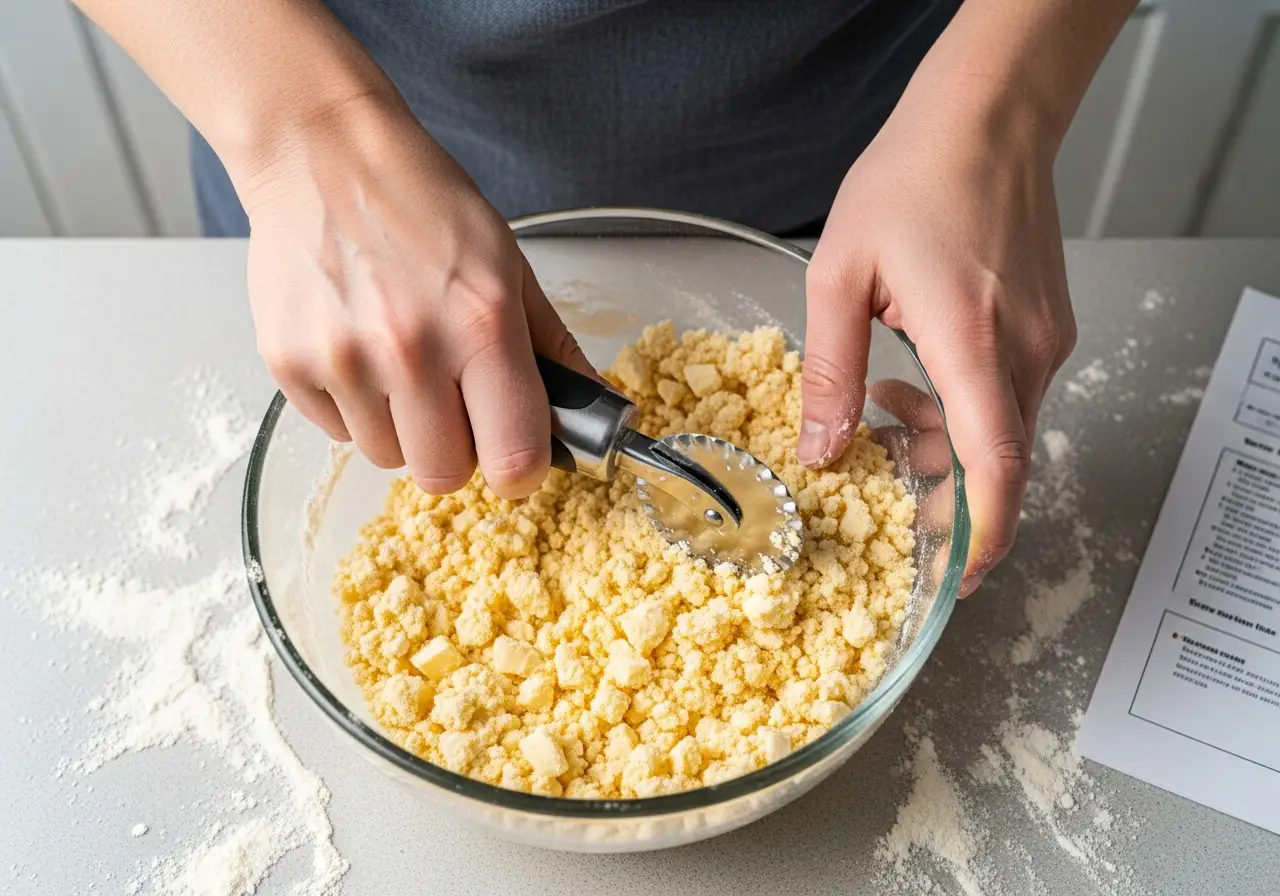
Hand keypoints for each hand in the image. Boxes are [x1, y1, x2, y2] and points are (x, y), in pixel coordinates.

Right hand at [238, 95, 592, 498]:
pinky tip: (358, 348)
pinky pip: (336, 433)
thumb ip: (551, 345)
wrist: (322, 153)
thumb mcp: (508, 264)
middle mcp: (410, 349)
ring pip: (387, 457)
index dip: (520, 466)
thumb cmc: (420, 200)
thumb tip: (590, 405)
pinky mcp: (289, 363)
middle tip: (452, 401)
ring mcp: (343, 359)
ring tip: (398, 361)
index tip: (514, 450)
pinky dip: (353, 407)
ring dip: (401, 428)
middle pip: (444, 474)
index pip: (515, 458)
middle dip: (455, 450)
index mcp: (482, 324)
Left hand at [801, 79, 1075, 595]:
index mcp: (970, 341)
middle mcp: (1023, 350)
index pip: (997, 465)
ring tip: (885, 409)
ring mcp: (1045, 340)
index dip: (980, 532)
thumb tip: (820, 449)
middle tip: (892, 499)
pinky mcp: (1047, 329)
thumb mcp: (840, 275)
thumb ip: (830, 371)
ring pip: (1005, 432)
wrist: (985, 119)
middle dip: (948, 496)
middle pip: (1001, 462)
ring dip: (948, 446)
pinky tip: (914, 377)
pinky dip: (965, 411)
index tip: (957, 577)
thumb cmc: (913, 180)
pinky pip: (1010, 397)